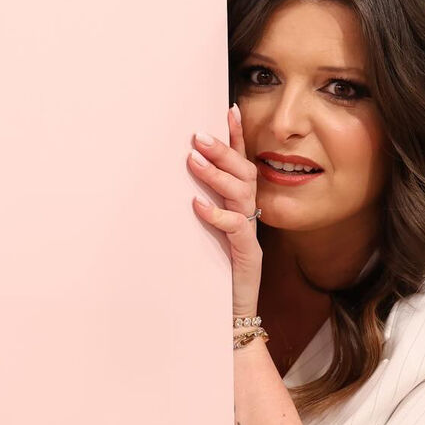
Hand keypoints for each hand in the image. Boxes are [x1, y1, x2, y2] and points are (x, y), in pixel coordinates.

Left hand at [188, 104, 261, 316]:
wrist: (232, 314)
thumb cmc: (215, 272)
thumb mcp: (205, 234)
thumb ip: (199, 208)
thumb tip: (174, 182)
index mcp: (240, 207)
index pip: (243, 164)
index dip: (237, 137)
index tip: (228, 110)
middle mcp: (248, 216)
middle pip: (244, 173)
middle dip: (222, 151)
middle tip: (197, 136)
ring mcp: (250, 234)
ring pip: (242, 194)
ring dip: (217, 175)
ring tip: (193, 160)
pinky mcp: (247, 254)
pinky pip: (236, 228)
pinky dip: (216, 214)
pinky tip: (198, 205)